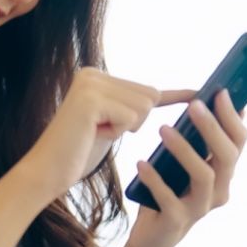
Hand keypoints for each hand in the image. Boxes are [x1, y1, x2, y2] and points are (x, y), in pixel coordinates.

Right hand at [22, 67, 198, 201]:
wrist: (46, 172)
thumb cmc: (79, 152)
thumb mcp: (112, 123)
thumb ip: (132, 106)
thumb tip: (165, 95)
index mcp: (96, 75)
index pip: (146, 88)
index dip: (170, 97)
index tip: (200, 92)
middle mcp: (91, 74)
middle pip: (148, 95)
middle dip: (135, 120)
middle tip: (102, 131)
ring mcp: (90, 84)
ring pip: (144, 105)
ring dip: (127, 126)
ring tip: (96, 132)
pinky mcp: (91, 100)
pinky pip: (132, 117)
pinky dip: (118, 131)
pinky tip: (93, 133)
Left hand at [125, 89, 246, 246]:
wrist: (151, 238)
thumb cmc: (168, 193)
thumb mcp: (182, 164)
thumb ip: (195, 142)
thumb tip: (202, 102)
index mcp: (223, 174)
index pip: (239, 143)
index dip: (232, 118)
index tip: (221, 92)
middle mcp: (218, 191)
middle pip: (227, 157)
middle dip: (213, 128)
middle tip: (194, 105)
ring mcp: (199, 208)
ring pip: (204, 175)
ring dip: (185, 150)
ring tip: (163, 128)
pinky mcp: (177, 220)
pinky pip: (169, 198)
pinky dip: (156, 179)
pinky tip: (142, 163)